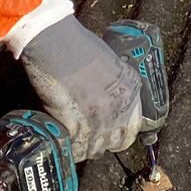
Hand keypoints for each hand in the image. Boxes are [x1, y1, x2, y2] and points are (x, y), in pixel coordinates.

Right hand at [20, 14, 142, 160]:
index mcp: (130, 90)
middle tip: (90, 136)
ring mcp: (99, 120)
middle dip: (103, 142)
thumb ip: (115, 83)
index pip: (134, 127)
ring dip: (84, 146)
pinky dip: (69, 147)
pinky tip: (63, 138)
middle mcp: (119, 108)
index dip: (121, 133)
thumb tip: (108, 96)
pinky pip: (76, 148)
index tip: (111, 132)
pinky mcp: (76, 125)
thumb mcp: (110, 62)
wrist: (56, 41)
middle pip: (116, 143)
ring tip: (74, 138)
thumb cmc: (78, 44)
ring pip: (95, 149)